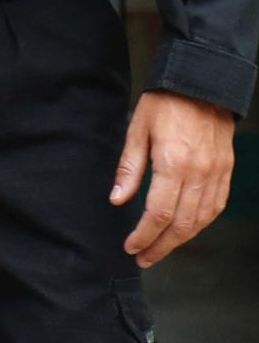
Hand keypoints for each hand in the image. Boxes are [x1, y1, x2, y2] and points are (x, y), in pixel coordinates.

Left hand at [111, 89, 235, 266]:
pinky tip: (186, 230)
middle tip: (144, 258)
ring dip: (181, 240)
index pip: (159, 212)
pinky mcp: (226, 172)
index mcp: (174, 163)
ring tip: (161, 249)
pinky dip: (201, 224)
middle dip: (161, 246)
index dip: (145, 235)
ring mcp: (217, 174)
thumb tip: (117, 200)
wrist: (201, 84)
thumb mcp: (137, 129)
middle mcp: (199, 173)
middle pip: (181, 223)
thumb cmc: (164, 103)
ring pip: (201, 220)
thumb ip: (129, 167)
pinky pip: (216, 207)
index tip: (131, 246)